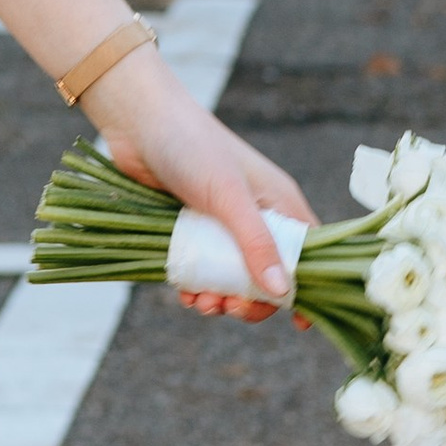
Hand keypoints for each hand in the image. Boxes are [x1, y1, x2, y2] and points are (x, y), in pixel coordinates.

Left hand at [86, 48, 315, 323]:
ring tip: (201, 304)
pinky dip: (197, 287)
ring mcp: (223, 223)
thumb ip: (255, 242)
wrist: (137, 122)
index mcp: (279, 203)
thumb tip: (283, 291)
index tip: (298, 323)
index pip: (308, 253)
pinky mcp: (191, 228)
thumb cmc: (191, 147)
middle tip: (229, 308)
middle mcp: (257, 215)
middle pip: (269, 274)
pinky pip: (202, 270)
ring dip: (221, 298)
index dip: (306, 287)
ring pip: (232, 277)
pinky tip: (185, 296)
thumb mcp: (228, 196)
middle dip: (252, 300)